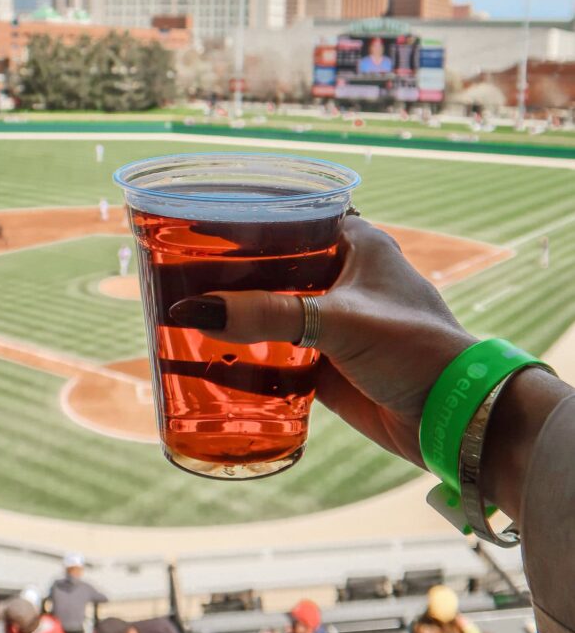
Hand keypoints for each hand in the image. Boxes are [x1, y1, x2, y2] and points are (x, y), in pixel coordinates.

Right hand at [171, 216, 475, 466]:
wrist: (452, 416)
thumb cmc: (413, 348)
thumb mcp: (338, 322)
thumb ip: (268, 315)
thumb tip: (196, 312)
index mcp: (355, 243)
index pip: (292, 215)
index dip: (249, 218)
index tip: (201, 223)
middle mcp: (342, 276)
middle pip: (275, 265)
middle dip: (233, 272)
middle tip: (180, 270)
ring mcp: (333, 321)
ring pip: (273, 310)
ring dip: (239, 314)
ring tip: (185, 309)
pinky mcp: (327, 362)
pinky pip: (278, 353)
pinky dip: (250, 355)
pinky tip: (211, 355)